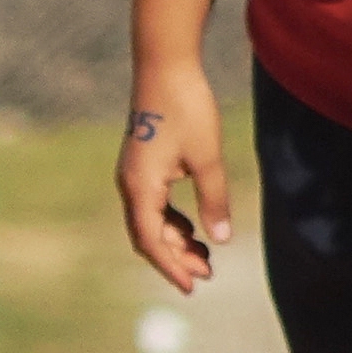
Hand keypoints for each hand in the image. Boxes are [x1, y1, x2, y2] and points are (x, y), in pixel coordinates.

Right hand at [116, 70, 231, 293]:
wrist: (165, 65)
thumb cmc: (186, 108)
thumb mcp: (207, 158)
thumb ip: (214, 201)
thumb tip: (221, 240)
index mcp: (141, 186)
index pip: (151, 240)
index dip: (171, 267)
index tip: (192, 287)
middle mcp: (130, 183)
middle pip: (147, 235)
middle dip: (175, 258)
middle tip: (207, 274)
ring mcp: (133, 173)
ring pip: (149, 220)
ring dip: (174, 240)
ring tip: (204, 254)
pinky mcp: (141, 163)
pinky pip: (152, 204)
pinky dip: (170, 220)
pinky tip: (192, 226)